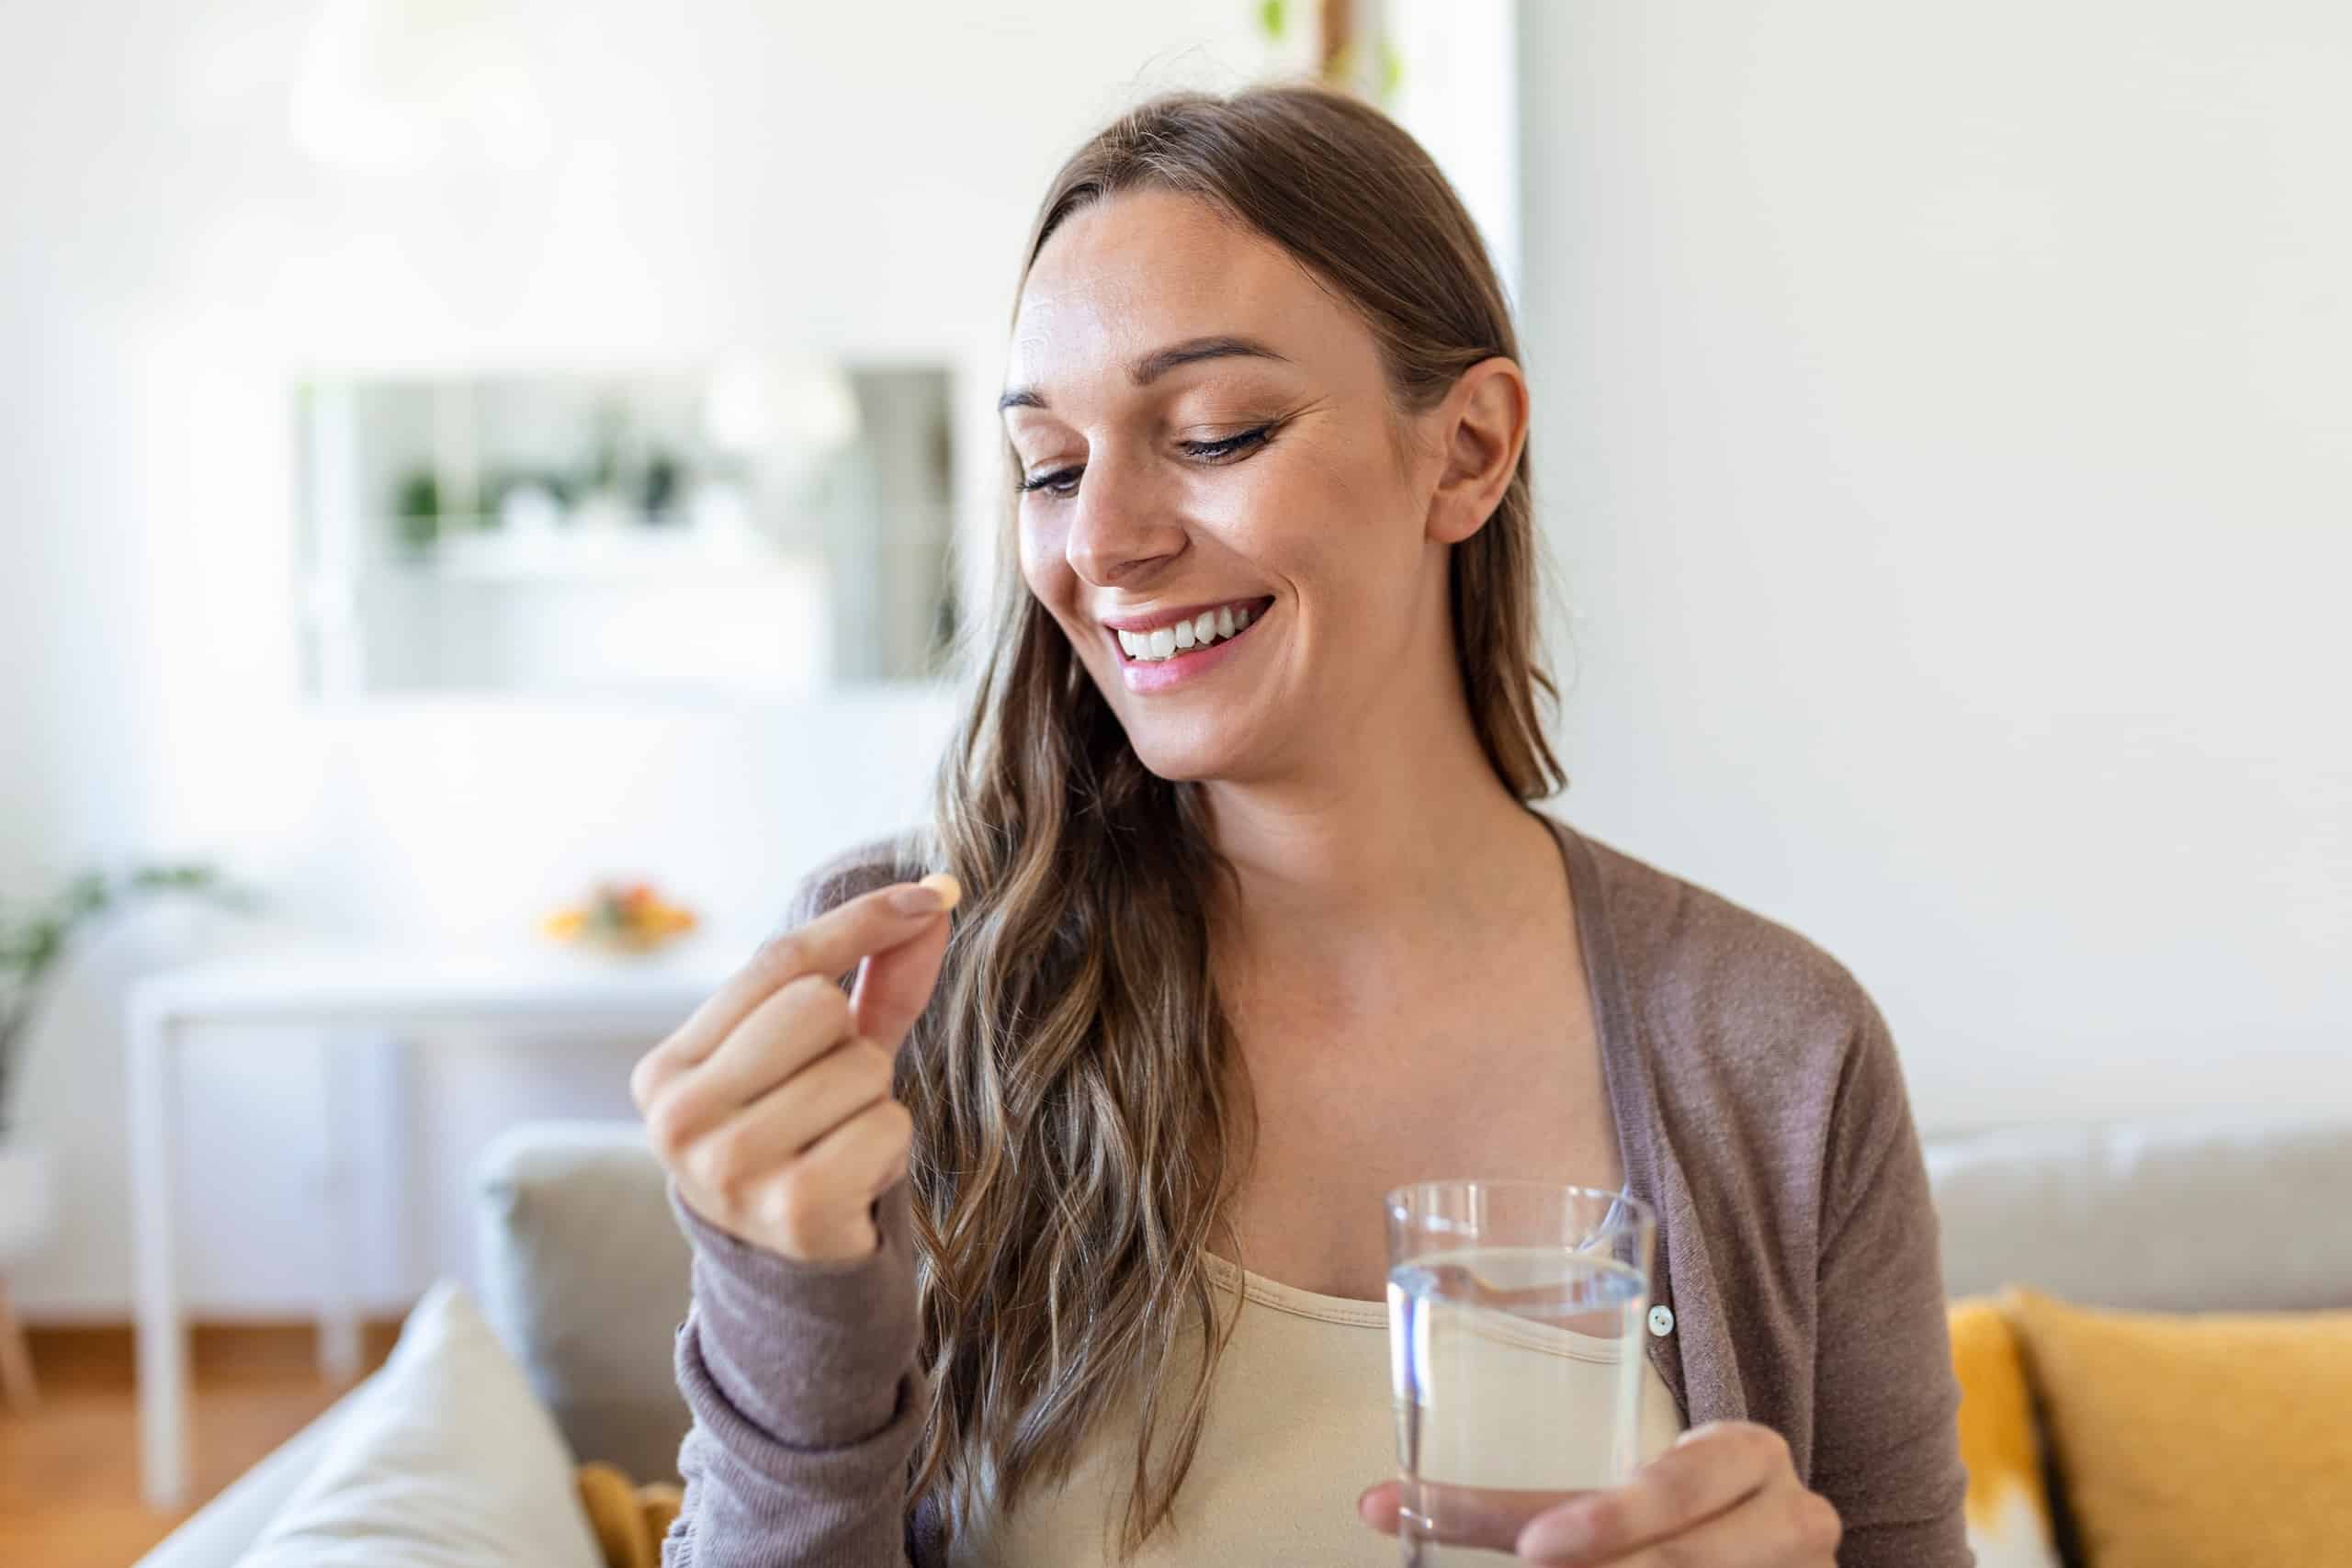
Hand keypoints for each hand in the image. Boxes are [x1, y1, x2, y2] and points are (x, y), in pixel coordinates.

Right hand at [630, 875, 958, 1261]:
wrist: (795, 1275)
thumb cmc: (807, 1141)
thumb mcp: (826, 1055)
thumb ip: (874, 976)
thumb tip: (937, 892)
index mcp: (666, 1070)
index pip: (776, 963)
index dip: (860, 921)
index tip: (930, 893)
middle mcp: (678, 1119)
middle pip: (814, 1004)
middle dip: (849, 1043)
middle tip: (828, 1100)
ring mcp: (730, 1168)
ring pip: (859, 1065)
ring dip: (872, 1101)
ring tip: (838, 1143)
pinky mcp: (793, 1211)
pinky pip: (886, 1124)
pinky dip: (890, 1146)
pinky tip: (855, 1179)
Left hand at [1358, 1422, 1840, 1565]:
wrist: (1769, 1543)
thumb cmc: (1676, 1508)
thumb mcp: (1620, 1492)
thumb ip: (1519, 1505)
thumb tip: (1378, 1506)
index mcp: (1745, 1451)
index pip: (1673, 1481)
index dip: (1610, 1517)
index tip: (1535, 1546)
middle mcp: (1792, 1515)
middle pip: (1681, 1556)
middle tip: (1532, 1567)